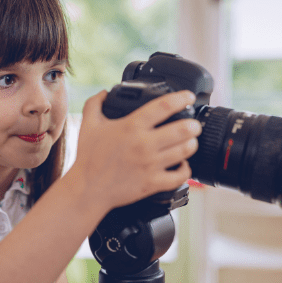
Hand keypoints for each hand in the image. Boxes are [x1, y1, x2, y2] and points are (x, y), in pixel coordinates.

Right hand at [67, 89, 201, 212]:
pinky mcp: (153, 183)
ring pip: (184, 151)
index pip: (164, 106)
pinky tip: (183, 164)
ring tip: (191, 141)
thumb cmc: (88, 158)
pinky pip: (180, 176)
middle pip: (183, 130)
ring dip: (192, 144)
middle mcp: (144, 144)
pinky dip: (186, 169)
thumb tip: (105, 93)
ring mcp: (150, 164)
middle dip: (193, 125)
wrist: (87, 189)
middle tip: (194, 124)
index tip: (188, 96)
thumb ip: (95, 104)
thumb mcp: (88, 125)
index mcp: (132, 126)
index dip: (181, 98)